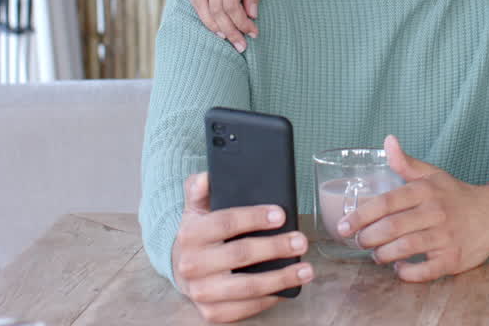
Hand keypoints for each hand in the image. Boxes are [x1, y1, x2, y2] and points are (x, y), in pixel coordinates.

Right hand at [171, 172, 313, 322]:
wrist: (183, 266)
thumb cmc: (200, 233)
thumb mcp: (197, 207)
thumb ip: (201, 188)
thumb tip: (208, 176)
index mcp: (190, 234)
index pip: (225, 223)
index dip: (254, 218)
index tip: (280, 215)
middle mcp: (191, 265)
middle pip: (240, 255)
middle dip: (275, 247)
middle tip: (301, 241)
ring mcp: (201, 292)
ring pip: (246, 287)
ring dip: (280, 279)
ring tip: (305, 270)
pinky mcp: (211, 313)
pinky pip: (245, 309)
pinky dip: (269, 299)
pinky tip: (288, 288)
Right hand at [187, 0, 268, 51]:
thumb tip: (252, 15)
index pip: (231, 4)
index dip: (241, 23)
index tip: (254, 33)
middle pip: (216, 9)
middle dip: (229, 31)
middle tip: (242, 46)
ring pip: (202, 5)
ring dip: (214, 26)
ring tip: (227, 39)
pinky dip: (202, 12)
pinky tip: (212, 23)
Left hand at [337, 135, 488, 281]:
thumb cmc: (456, 195)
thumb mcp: (432, 174)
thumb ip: (405, 163)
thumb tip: (387, 140)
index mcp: (425, 191)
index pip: (386, 202)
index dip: (360, 215)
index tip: (343, 225)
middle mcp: (435, 212)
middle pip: (391, 228)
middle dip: (367, 238)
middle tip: (359, 242)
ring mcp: (444, 237)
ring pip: (404, 249)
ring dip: (382, 255)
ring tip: (376, 254)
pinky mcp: (453, 259)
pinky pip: (424, 271)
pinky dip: (406, 273)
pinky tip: (398, 268)